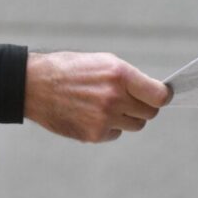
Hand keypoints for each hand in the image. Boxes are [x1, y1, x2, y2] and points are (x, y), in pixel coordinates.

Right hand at [24, 52, 170, 142]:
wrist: (35, 85)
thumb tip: (153, 92)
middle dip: (145, 107)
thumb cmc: (70, 69)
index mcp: (119, 75)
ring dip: (128, 117)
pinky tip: (93, 114)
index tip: (161, 96)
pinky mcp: (94, 134)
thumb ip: (128, 78)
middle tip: (132, 100)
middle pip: (150, 112)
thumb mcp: (102, 62)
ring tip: (108, 105)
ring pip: (135, 125)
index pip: (159, 95)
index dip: (163, 96)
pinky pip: (116, 133)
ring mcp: (104, 118)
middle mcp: (114, 98)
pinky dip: (110, 126)